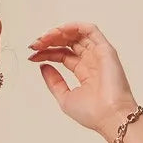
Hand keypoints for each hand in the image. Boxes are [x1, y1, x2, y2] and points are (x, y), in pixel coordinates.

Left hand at [27, 21, 137, 139]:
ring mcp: (98, 54)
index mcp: (84, 73)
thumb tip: (43, 66)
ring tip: (44, 38)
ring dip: (59, 32)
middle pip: (68, 42)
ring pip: (77, 34)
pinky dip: (74, 27)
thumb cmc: (92, 113)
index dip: (46, 52)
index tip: (33, 55)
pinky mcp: (105, 49)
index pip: (62, 55)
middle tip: (35, 44)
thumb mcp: (64, 97)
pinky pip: (90, 30)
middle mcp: (91, 61)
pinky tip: (60, 31)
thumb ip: (54, 81)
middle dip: (50, 40)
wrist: (109, 116)